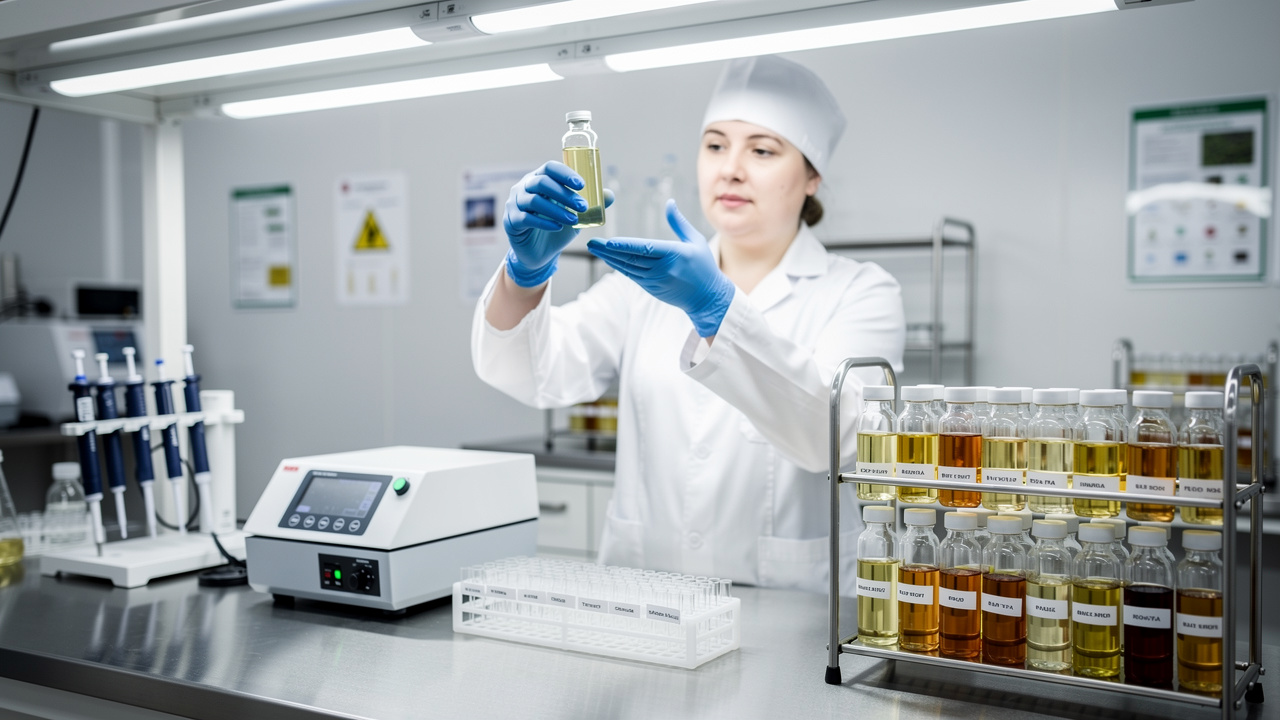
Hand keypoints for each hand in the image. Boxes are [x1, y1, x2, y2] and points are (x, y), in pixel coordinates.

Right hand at [504, 161, 612, 287]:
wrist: (541, 253)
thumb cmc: (557, 227)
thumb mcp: (577, 215)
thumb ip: (591, 205)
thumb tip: (610, 195)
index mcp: (539, 179)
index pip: (549, 168)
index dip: (565, 173)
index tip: (582, 184)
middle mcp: (524, 188)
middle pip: (541, 182)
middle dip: (564, 194)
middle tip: (583, 206)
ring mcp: (515, 204)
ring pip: (534, 201)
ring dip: (556, 210)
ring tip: (574, 220)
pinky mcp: (511, 222)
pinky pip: (525, 218)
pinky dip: (544, 222)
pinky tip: (558, 228)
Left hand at [587, 200, 734, 337]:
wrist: (707, 298)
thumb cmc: (703, 266)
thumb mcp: (695, 241)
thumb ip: (679, 223)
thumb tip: (669, 203)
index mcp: (675, 255)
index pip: (646, 249)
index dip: (626, 246)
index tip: (609, 241)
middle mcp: (663, 269)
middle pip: (632, 259)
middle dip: (610, 251)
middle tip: (592, 243)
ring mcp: (656, 281)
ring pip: (628, 268)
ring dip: (610, 259)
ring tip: (595, 249)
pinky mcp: (651, 288)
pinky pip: (632, 276)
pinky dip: (619, 266)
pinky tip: (608, 258)